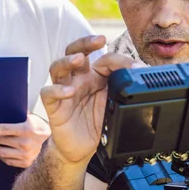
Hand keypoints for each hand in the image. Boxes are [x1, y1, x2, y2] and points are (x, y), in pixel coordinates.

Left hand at [0, 113, 50, 167]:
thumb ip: (20, 115)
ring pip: (1, 152)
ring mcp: (25, 155)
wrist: (56, 145)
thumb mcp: (33, 119)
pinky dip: (0, 156)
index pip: (3, 130)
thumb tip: (4, 108)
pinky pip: (7, 160)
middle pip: (0, 141)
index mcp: (26, 130)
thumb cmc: (42, 128)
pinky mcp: (25, 163)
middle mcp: (25, 143)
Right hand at [41, 35, 134, 163]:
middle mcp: (78, 79)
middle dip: (85, 43)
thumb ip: (125, 86)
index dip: (117, 59)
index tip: (133, 66)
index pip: (101, 58)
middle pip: (74, 51)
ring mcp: (64, 90)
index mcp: (94, 75)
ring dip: (67, 60)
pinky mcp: (54, 107)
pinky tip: (69, 91)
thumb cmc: (99, 122)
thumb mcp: (115, 103)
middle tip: (98, 41)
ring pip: (57, 67)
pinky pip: (48, 93)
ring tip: (78, 59)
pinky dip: (57, 90)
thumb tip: (140, 71)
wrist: (83, 148)